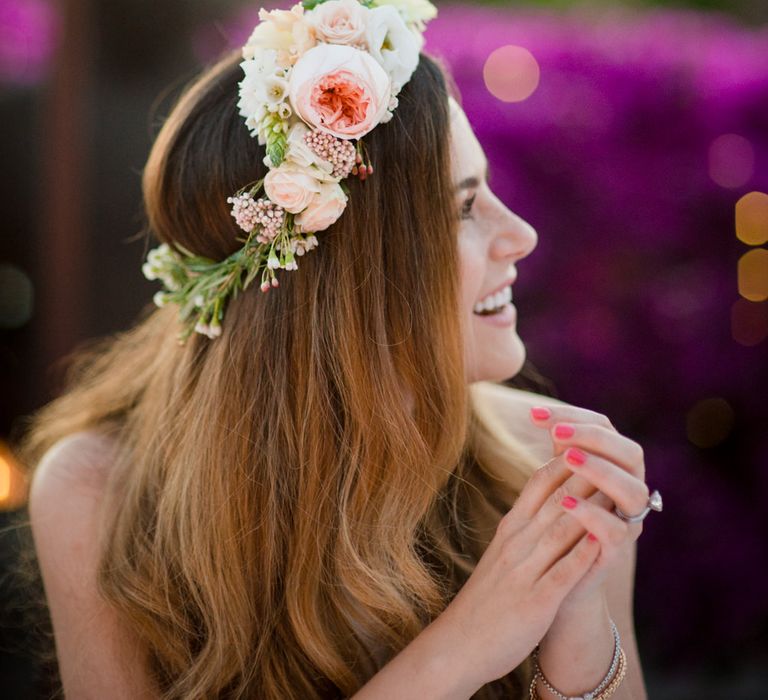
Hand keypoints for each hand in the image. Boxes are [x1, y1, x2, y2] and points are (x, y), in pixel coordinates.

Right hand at [433, 447, 603, 690]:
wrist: (459, 643)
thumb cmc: (485, 597)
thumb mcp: (502, 551)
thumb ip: (525, 525)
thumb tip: (552, 500)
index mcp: (510, 528)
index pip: (539, 482)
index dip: (567, 460)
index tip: (591, 444)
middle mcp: (517, 543)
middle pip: (555, 498)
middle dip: (586, 473)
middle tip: (614, 452)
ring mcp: (525, 571)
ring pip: (561, 529)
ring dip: (590, 506)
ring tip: (618, 487)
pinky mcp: (535, 601)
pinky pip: (562, 572)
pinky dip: (582, 553)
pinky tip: (601, 539)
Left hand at [528, 404, 648, 610]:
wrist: (555, 579)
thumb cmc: (555, 520)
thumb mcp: (555, 478)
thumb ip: (558, 451)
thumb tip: (538, 413)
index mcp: (614, 464)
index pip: (604, 426)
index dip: (572, 416)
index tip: (534, 414)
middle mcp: (629, 488)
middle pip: (629, 452)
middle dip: (593, 438)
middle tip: (555, 433)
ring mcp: (628, 520)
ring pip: (631, 489)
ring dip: (599, 469)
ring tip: (566, 457)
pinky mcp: (617, 551)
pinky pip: (616, 529)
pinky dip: (592, 513)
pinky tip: (565, 502)